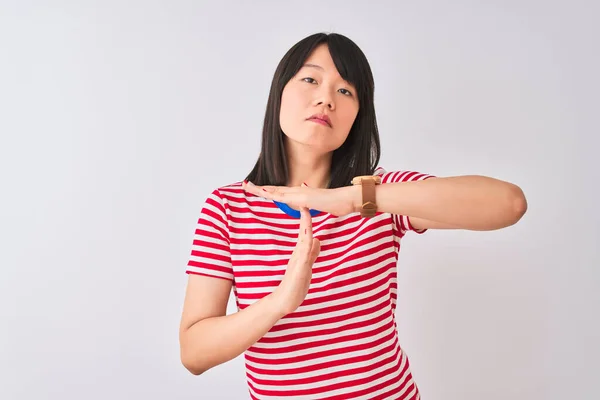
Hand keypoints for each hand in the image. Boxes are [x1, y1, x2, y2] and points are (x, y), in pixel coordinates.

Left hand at [242, 181, 358, 216]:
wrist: (347, 199)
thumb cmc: (337, 203)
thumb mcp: (319, 206)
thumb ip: (310, 206)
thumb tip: (305, 205)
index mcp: (300, 194)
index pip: (280, 192)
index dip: (267, 191)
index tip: (255, 189)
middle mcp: (298, 191)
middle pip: (274, 190)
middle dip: (259, 188)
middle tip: (245, 184)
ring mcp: (301, 194)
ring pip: (277, 191)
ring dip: (262, 189)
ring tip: (248, 186)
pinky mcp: (304, 198)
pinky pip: (286, 197)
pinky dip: (274, 194)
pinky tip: (265, 193)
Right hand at [272, 207, 320, 314]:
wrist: (284, 301)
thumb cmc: (295, 285)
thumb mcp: (307, 265)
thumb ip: (312, 253)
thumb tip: (318, 240)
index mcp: (301, 252)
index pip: (306, 231)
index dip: (307, 218)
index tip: (308, 205)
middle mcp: (299, 253)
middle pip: (304, 232)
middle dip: (305, 216)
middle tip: (305, 200)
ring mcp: (298, 260)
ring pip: (303, 240)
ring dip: (305, 226)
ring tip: (306, 211)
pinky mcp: (299, 269)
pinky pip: (303, 255)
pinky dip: (306, 244)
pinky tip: (309, 236)